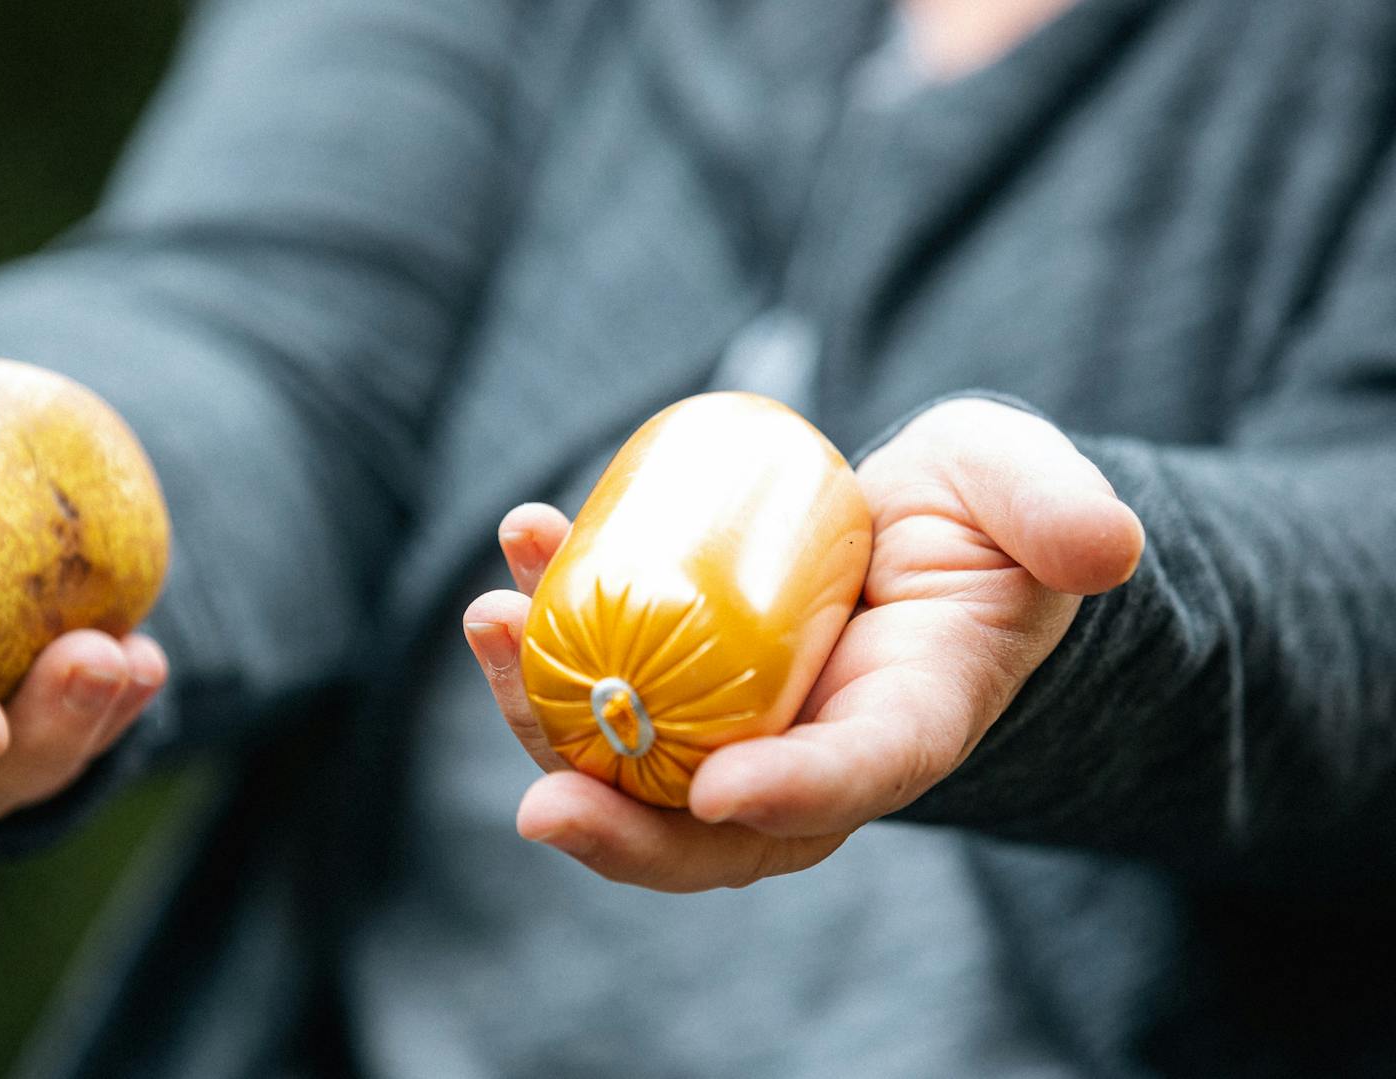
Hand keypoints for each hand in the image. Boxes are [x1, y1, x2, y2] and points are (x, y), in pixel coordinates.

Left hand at [463, 398, 1143, 891]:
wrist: (926, 526)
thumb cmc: (989, 518)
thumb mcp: (1034, 498)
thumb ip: (1062, 513)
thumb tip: (1101, 546)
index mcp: (912, 716)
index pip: (861, 777)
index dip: (795, 794)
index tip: (722, 791)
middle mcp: (811, 742)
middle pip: (714, 824)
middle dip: (626, 831)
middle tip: (542, 803)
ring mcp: (737, 716)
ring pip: (633, 758)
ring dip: (545, 715)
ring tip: (489, 625)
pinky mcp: (680, 672)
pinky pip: (602, 677)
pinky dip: (545, 636)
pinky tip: (513, 558)